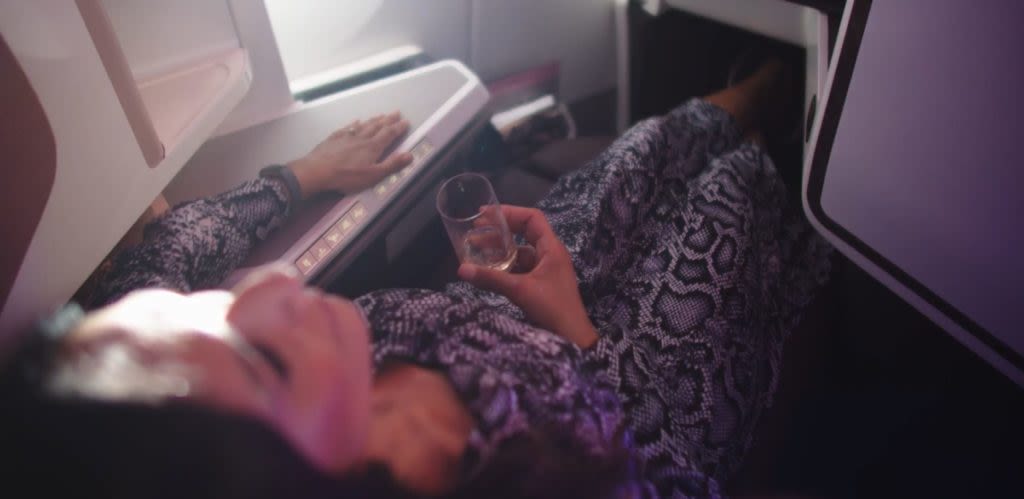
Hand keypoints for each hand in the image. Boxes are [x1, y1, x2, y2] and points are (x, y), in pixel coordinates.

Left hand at [287, 112, 412, 198]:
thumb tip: (410, 155)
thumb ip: (392, 165)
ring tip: (381, 115)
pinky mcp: (334, 138)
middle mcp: (362, 138)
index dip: (398, 128)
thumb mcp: (373, 175)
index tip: (406, 121)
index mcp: (373, 147)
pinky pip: (347, 127)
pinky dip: (354, 123)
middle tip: (396, 112)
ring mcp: (347, 136)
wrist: (317, 170)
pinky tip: (357, 121)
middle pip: (377, 126)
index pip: (389, 134)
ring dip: (374, 120)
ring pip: (364, 125)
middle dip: (388, 120)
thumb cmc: (347, 176)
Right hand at [457, 205, 598, 347]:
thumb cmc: (552, 309)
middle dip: (499, 232)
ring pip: (520, 253)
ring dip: (500, 251)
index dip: (510, 212)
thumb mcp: (520, 290)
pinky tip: (487, 272)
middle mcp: (549, 255)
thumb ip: (491, 278)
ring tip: (475, 251)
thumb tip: (462, 269)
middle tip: (475, 233)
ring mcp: (545, 270)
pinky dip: (505, 268)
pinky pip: (520, 269)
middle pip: (524, 233)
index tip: (486, 215)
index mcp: (551, 248)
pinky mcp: (540, 284)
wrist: (572, 337)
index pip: (532, 218)